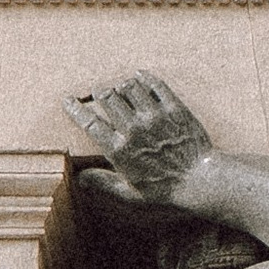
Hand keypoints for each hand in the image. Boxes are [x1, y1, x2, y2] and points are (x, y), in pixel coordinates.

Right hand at [64, 72, 220, 208]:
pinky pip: (155, 84)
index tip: (68, 100)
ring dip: (121, 85)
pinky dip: (145, 77)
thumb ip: (104, 182)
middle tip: (99, 92)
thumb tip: (80, 178)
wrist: (200, 180)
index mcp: (119, 149)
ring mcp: (155, 117)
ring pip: (129, 86)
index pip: (89, 122)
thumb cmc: (164, 189)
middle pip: (107, 97)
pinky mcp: (174, 109)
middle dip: (99, 92)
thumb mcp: (130, 193)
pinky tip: (140, 76)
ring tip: (121, 89)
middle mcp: (134, 129)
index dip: (75, 109)